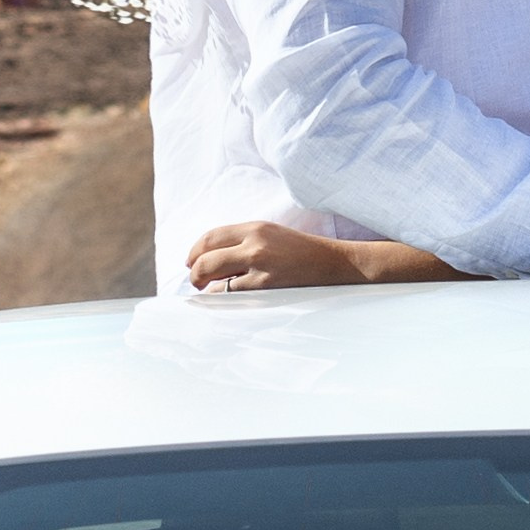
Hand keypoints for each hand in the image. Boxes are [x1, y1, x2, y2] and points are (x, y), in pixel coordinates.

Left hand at [187, 220, 461, 291]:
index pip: (211, 237)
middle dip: (194, 273)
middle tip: (195, 282)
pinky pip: (233, 297)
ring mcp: (261, 268)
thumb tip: (212, 260)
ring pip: (215, 281)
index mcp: (256, 227)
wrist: (338, 266)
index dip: (194, 251)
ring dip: (207, 290)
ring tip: (209, 295)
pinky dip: (225, 301)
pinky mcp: (268, 289)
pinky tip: (228, 302)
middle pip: (206, 258)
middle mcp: (255, 244)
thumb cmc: (304, 252)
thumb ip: (244, 243)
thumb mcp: (273, 236)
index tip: (191, 262)